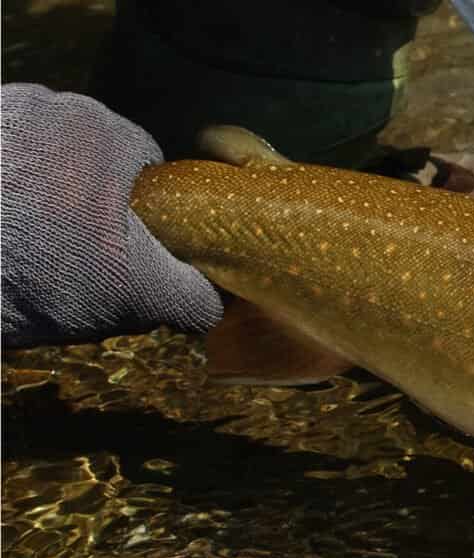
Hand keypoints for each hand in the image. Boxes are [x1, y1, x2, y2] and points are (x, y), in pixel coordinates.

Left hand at [1, 84, 220, 347]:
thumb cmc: (39, 276)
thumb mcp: (136, 297)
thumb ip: (193, 296)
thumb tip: (218, 301)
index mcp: (105, 129)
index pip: (142, 166)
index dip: (134, 214)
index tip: (113, 249)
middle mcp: (47, 103)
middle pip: (84, 156)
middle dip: (80, 197)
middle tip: (61, 251)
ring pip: (33, 154)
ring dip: (33, 190)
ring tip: (19, 240)